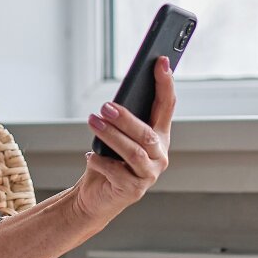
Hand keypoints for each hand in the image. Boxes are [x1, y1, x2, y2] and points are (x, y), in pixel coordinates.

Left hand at [74, 56, 175, 220]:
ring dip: (111, 135)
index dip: (165, 83)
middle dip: (125, 118)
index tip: (161, 61)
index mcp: (159, 136)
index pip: (167, 105)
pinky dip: (101, 161)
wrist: (96, 196)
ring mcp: (149, 174)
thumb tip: (114, 103)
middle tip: (105, 106)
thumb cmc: (108, 161)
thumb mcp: (116, 137)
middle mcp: (160, 155)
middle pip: (146, 133)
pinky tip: (90, 156)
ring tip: (93, 122)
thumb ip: (122, 121)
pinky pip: (117, 171)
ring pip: (133, 151)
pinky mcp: (134, 190)